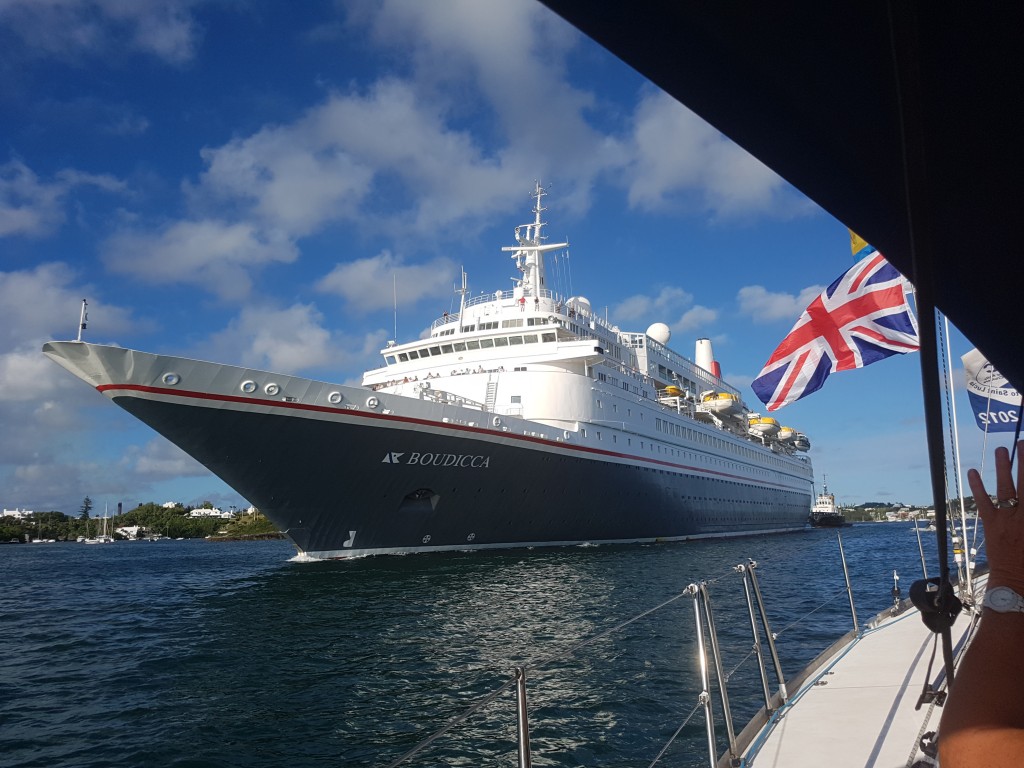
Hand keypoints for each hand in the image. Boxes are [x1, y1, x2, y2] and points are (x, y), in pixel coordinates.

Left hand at [968, 440, 1023, 592]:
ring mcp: (1006, 520)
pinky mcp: (990, 525)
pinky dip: (977, 487)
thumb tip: (1022, 496)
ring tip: (1002, 450)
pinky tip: (972, 472)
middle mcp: (1023, 516)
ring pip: (1005, 489)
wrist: (1016, 584)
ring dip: (1003, 468)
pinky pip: (983, 502)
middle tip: (1023, 443)